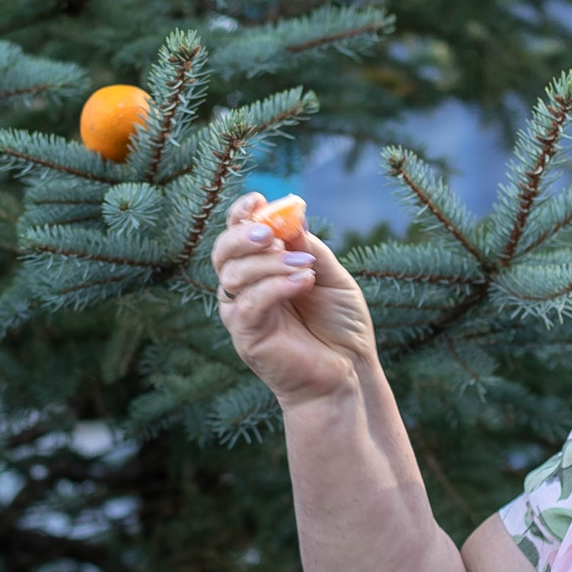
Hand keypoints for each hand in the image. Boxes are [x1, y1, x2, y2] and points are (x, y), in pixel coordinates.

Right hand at [210, 192, 378, 406]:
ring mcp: (242, 314)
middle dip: (243, 235)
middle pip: (223, 252)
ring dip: (269, 263)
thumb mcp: (330, 276)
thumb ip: (308, 247)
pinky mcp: (247, 336)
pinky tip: (302, 281)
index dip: (242, 214)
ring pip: (234, 274)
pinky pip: (249, 302)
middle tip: (270, 233)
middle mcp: (244, 290)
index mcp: (260, 270)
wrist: (348, 373)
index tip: (260, 199)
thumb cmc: (339, 327)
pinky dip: (275, 286)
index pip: (237, 235)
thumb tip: (291, 213)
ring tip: (305, 267)